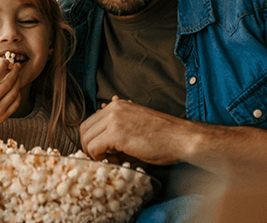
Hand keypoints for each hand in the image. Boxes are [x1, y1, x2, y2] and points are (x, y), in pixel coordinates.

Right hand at [0, 58, 22, 140]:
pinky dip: (18, 95)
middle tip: (17, 65)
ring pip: (14, 92)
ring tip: (18, 75)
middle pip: (8, 82)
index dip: (2, 65)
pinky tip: (16, 89)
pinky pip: (16, 103)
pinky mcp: (4, 117)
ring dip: (18, 81)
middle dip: (15, 71)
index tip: (5, 61)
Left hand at [79, 96, 196, 165]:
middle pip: (84, 129)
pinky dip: (98, 158)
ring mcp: (114, 120)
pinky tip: (111, 161)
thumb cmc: (164, 136)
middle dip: (87, 146)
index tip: (99, 151)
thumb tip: (100, 145)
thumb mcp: (137, 126)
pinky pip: (94, 148)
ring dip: (92, 153)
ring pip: (86, 139)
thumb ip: (117, 130)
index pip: (91, 121)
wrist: (181, 138)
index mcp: (118, 105)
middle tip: (98, 158)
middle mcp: (113, 109)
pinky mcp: (117, 134)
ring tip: (107, 160)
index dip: (91, 139)